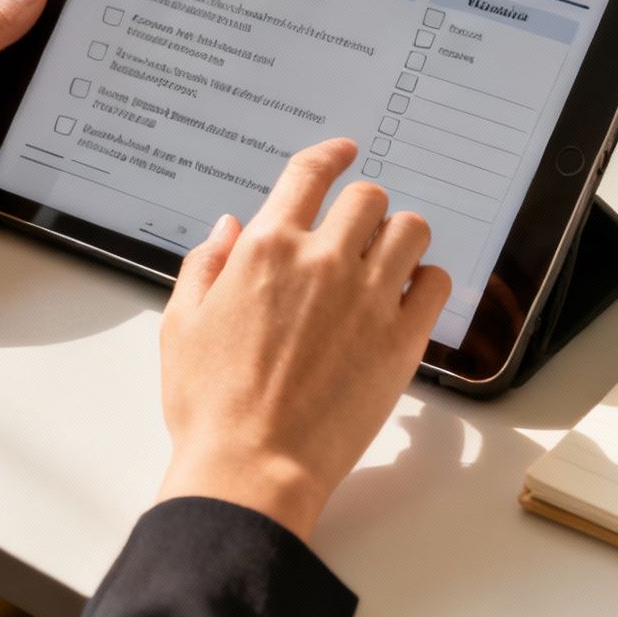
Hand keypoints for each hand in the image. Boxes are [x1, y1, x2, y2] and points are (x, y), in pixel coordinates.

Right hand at [154, 138, 452, 540]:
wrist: (252, 466)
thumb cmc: (210, 405)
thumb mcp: (182, 324)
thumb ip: (206, 264)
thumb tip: (229, 227)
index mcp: (266, 249)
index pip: (310, 174)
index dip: (332, 154)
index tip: (345, 151)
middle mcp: (322, 262)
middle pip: (367, 199)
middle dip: (362, 208)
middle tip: (358, 231)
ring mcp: (367, 298)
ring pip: (410, 230)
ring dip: (400, 236)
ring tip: (388, 259)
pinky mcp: (401, 339)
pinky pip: (436, 282)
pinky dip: (427, 280)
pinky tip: (409, 295)